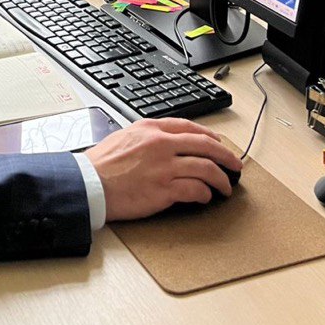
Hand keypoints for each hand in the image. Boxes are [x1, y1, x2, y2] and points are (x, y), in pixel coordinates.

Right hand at [85, 118, 242, 220]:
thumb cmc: (101, 164)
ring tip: (226, 187)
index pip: (190, 127)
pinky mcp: (164, 189)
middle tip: (235, 165)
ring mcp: (164, 167)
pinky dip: (205, 194)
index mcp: (151, 129)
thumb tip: (168, 144)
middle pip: (205, 146)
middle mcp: (161, 144)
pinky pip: (195, 189)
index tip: (218, 144)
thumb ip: (148, 137)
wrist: (89, 183)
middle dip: (226, 156)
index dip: (210, 136)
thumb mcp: (125, 137)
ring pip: (206, 169)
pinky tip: (206, 197)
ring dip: (221, 180)